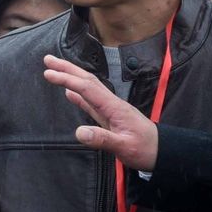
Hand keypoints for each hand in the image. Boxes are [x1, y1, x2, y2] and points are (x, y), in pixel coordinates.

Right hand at [44, 54, 158, 170]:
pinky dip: (78, 93)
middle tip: (48, 59)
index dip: (67, 80)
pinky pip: (90, 101)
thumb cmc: (145, 149)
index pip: (87, 88)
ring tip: (54, 69)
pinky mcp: (110, 116)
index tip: (48, 73)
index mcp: (114, 107)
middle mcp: (111, 103)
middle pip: (87, 80)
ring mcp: (110, 109)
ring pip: (88, 87)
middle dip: (67, 69)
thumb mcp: (124, 147)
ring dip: (71, 76)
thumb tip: (79, 132)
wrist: (163, 152)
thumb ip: (102, 139)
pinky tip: (69, 93)